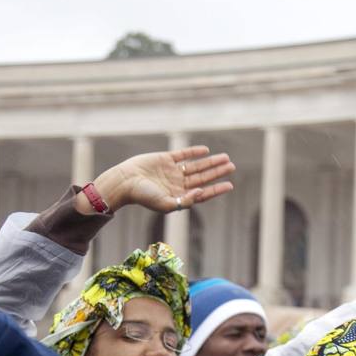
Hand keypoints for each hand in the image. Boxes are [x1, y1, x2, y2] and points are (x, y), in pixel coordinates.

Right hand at [82, 146, 235, 213]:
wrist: (124, 181)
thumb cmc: (143, 197)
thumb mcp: (165, 204)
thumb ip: (185, 201)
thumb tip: (202, 193)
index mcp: (179, 196)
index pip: (203, 193)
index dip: (216, 189)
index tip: (230, 185)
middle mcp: (177, 184)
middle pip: (202, 178)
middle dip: (217, 172)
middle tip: (232, 166)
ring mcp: (172, 171)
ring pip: (196, 166)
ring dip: (210, 162)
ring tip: (225, 158)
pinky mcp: (164, 159)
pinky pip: (182, 155)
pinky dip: (193, 152)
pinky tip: (205, 150)